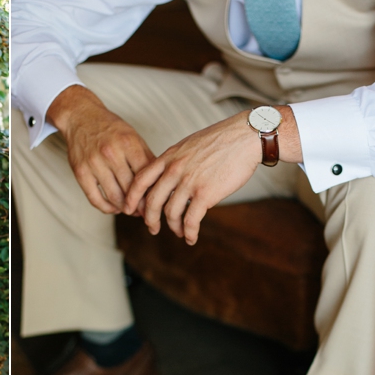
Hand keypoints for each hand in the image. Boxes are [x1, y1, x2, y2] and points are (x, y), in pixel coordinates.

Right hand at [47, 85, 155, 213]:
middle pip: (131, 189)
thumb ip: (146, 158)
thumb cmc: (110, 128)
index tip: (156, 201)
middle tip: (145, 212)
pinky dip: (106, 208)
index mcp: (128, 143)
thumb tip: (160, 182)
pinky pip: (95, 199)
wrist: (81, 117)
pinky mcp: (81, 172)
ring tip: (130, 210)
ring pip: (114, 197)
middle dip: (140, 205)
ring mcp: (94, 163)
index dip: (152, 193)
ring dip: (124, 208)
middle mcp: (111, 153)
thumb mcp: (132, 137)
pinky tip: (113, 208)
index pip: (145, 176)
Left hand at [123, 106, 300, 244]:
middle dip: (150, 219)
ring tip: (180, 232)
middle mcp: (174, 170)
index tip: (129, 210)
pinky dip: (189, 232)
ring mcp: (189, 182)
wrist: (245, 137)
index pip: (140, 180)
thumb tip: (166, 177)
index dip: (132, 198)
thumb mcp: (188, 145)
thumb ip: (174, 161)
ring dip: (174, 227)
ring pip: (171, 213)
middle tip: (152, 228)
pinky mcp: (205, 194)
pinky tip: (191, 238)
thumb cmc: (220, 140)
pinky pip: (191, 220)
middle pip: (152, 202)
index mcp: (168, 157)